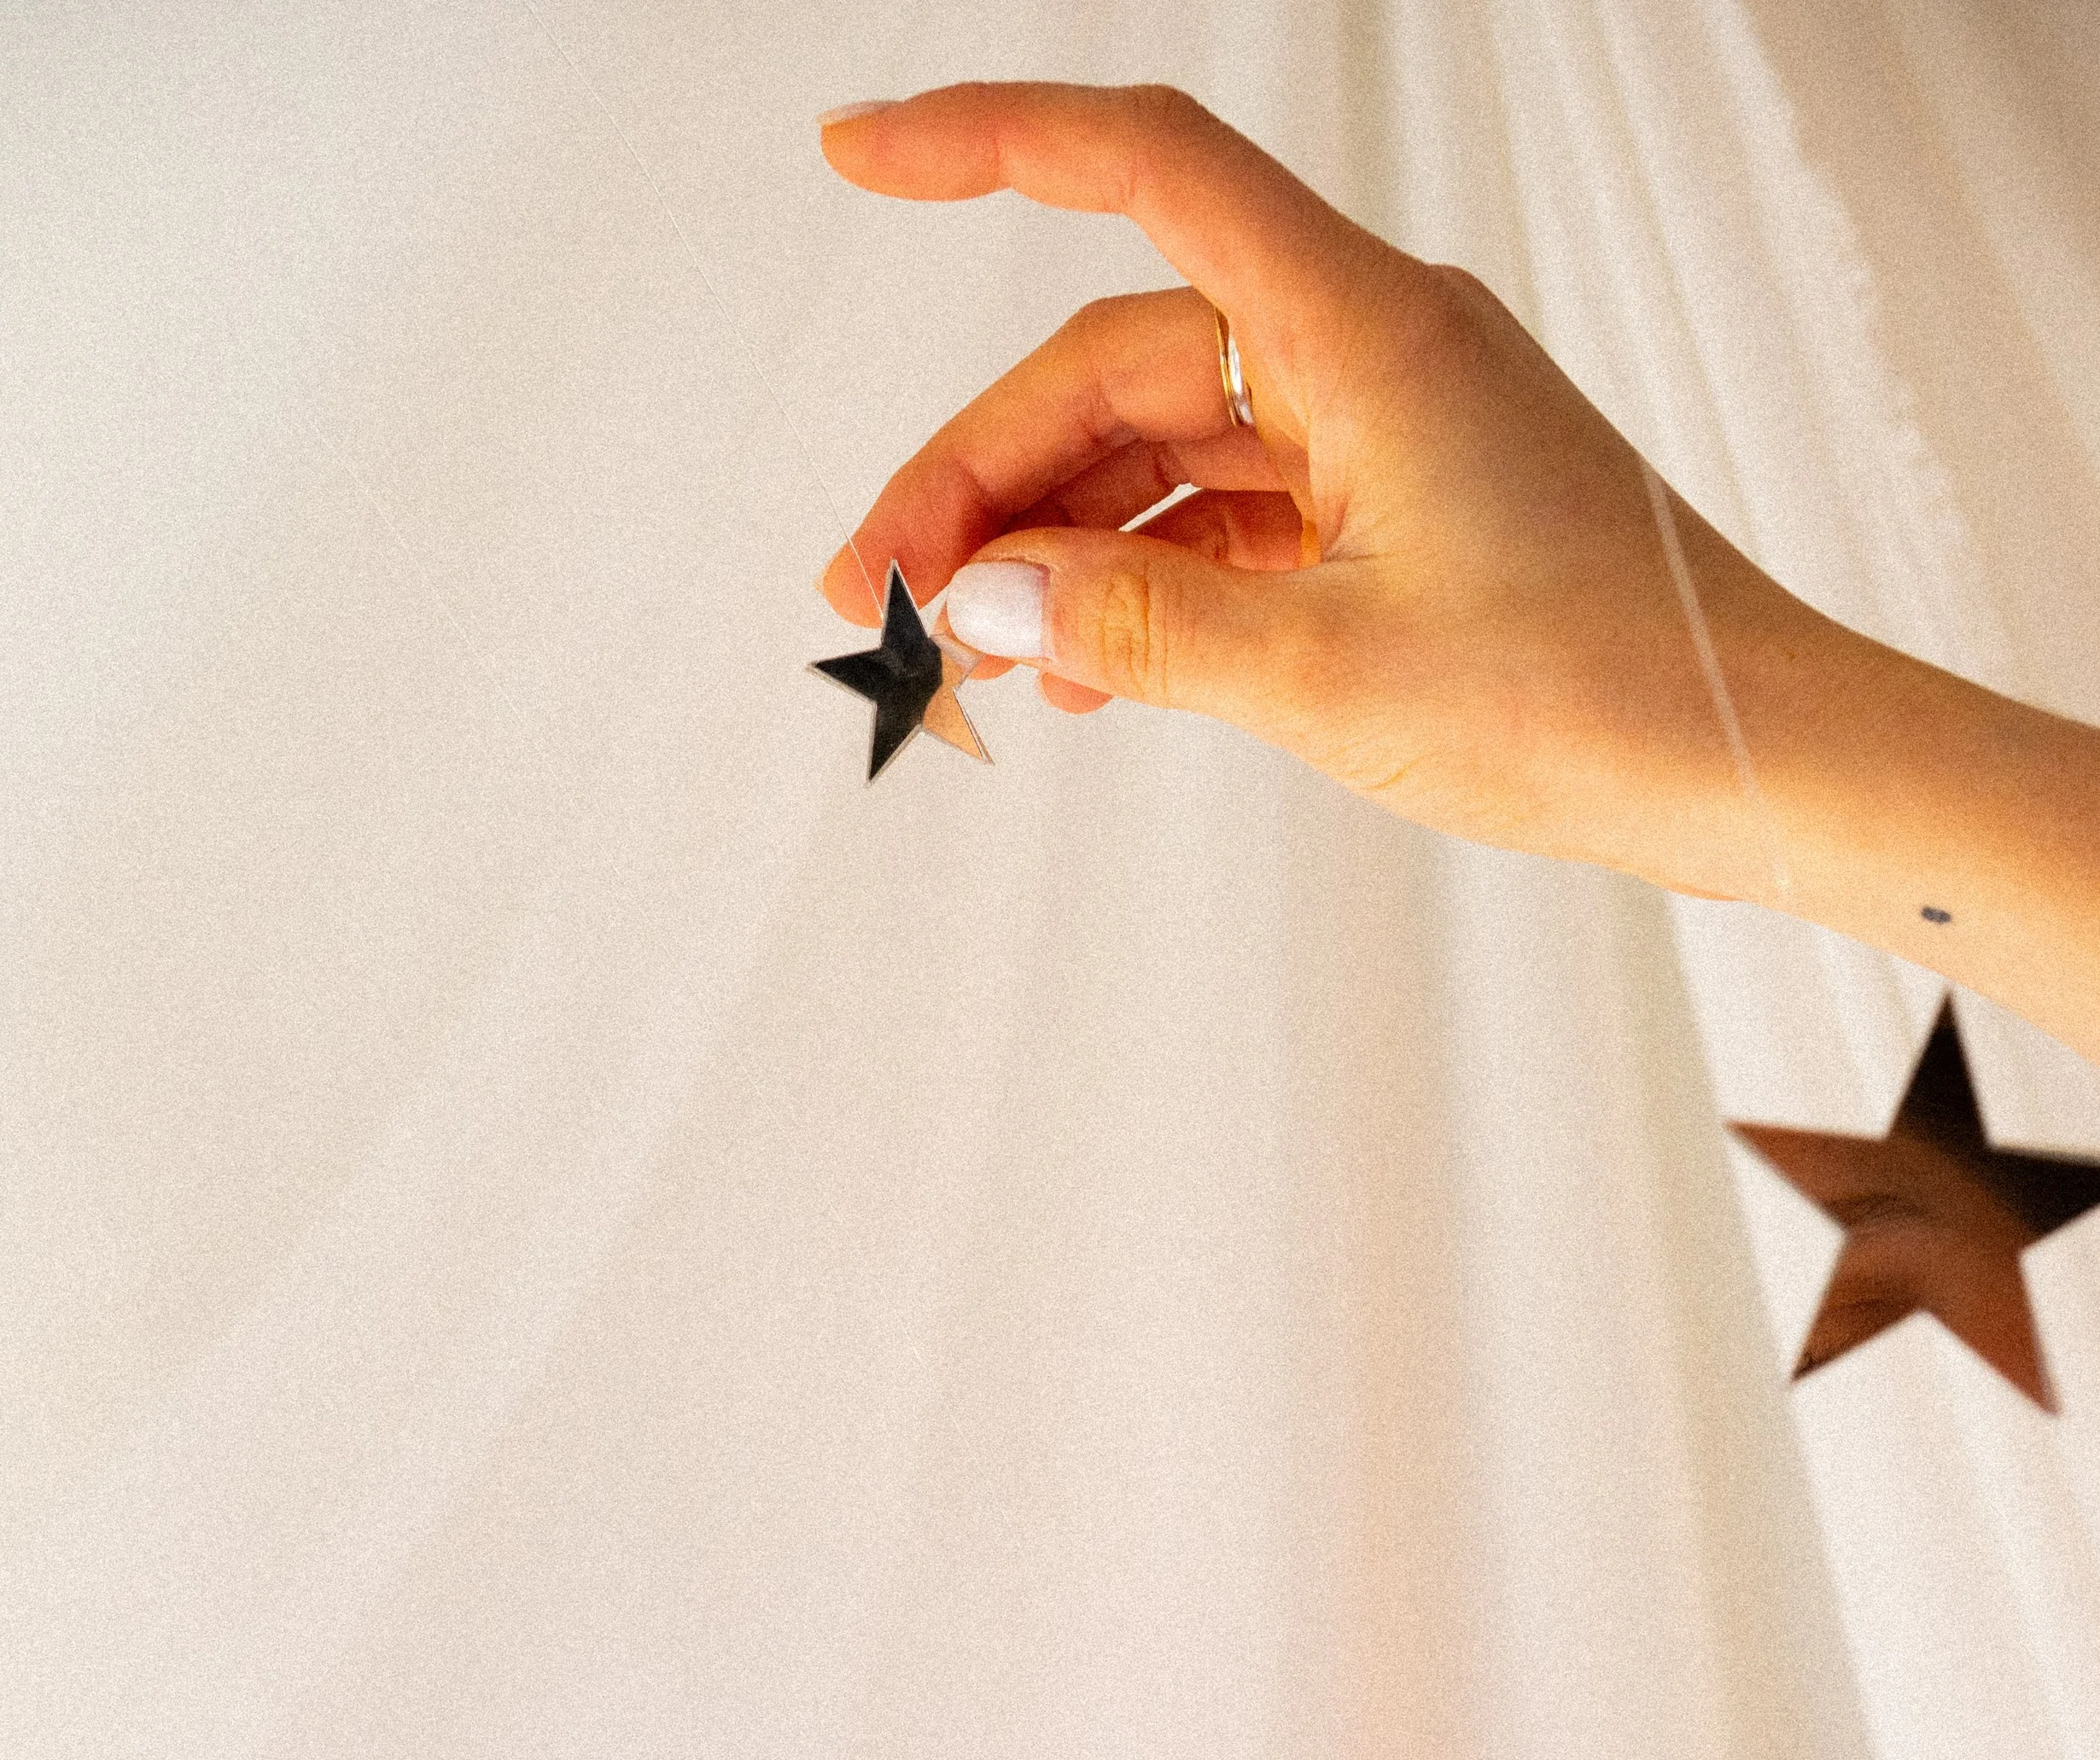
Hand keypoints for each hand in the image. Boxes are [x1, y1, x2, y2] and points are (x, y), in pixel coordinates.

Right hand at [817, 81, 1804, 892]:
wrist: (1752, 765)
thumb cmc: (1600, 696)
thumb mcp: (1331, 676)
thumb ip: (1139, 626)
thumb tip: (986, 596)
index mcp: (1364, 327)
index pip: (1147, 168)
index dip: (990, 142)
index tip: (859, 156)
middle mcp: (1368, 352)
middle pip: (1119, 366)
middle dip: (982, 475)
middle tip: (874, 598)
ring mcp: (1383, 435)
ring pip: (1163, 456)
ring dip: (1050, 548)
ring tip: (954, 659)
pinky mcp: (1397, 520)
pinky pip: (1228, 527)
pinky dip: (1142, 587)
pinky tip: (1073, 669)